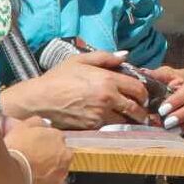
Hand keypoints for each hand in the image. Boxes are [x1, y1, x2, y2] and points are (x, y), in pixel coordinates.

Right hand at [0, 50, 149, 128]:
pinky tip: (112, 122)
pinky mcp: (92, 127)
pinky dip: (115, 126)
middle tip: (142, 111)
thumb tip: (125, 56)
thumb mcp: (80, 60)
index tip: (143, 96)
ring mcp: (100, 115)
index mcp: (108, 80)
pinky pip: (110, 128)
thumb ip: (105, 57)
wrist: (40, 99)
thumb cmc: (59, 77)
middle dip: (142, 111)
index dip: (144, 93)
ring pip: (125, 121)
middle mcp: (108, 98)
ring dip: (130, 120)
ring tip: (130, 119)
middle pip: (136, 108)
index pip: (137, 88)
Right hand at [3, 118, 72, 183]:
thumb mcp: (22, 126)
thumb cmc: (15, 148)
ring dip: (50, 170)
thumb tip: (43, 124)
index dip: (44, 143)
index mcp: (58, 137)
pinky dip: (47, 183)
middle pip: (59, 154)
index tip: (35, 147)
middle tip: (34, 160)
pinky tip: (35, 182)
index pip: (55, 138)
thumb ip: (36, 122)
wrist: (11, 173)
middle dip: (50, 156)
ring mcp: (62, 172)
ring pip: (58, 170)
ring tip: (34, 172)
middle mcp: (65, 154)